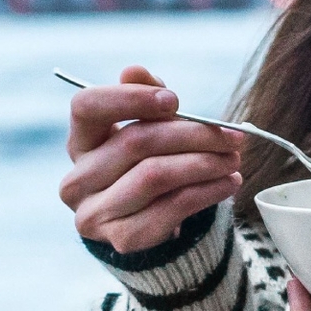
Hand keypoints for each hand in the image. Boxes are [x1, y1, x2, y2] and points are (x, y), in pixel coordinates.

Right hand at [61, 66, 245, 254]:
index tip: (175, 101)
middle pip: (135, 142)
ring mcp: (94, 213)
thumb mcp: (149, 128)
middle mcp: (77, 179)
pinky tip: (229, 182)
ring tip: (234, 158)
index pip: (87, 107)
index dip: (130, 98)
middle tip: (232, 135)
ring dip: (204, 164)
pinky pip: (172, 207)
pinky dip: (207, 192)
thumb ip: (145, 98)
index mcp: (80, 142)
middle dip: (192, 135)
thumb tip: (134, 70)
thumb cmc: (150, 165)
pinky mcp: (121, 239)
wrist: (153, 225)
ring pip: (155, 175)